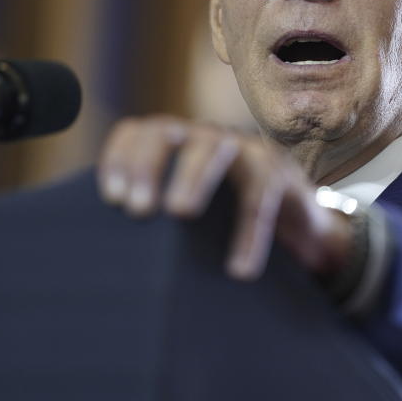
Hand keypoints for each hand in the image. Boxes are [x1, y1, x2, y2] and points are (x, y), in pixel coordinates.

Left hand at [97, 116, 352, 280]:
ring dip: (193, 176)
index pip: (140, 131)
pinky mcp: (281, 174)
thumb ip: (157, 211)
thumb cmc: (231, 220)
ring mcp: (247, 150)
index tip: (111, 198)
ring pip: (214, 149)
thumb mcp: (191, 208)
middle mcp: (209, 138)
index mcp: (180, 144)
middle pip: (169, 132)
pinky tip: (240, 269)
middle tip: (136, 208)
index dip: (120, 157)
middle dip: (148, 165)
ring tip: (179, 212)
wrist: (298, 227)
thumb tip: (103, 249)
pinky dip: (250, 234)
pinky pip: (261, 198)